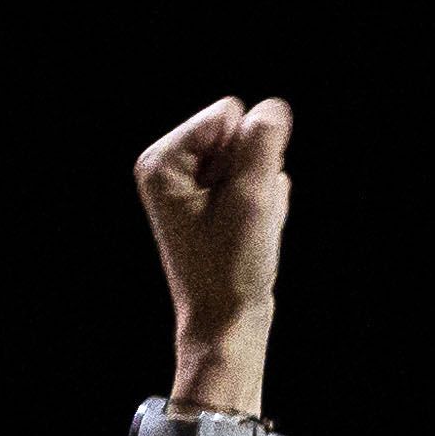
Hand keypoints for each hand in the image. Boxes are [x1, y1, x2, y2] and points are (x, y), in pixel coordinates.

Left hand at [136, 96, 294, 410]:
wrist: (227, 326)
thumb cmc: (231, 270)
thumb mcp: (251, 199)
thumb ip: (262, 143)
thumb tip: (272, 109)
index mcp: (162, 161)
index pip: (229, 114)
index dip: (247, 154)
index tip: (234, 202)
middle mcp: (170, 168)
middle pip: (239, 133)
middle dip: (254, 172)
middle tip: (241, 221)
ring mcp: (193, 186)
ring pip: (253, 159)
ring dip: (262, 191)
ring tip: (245, 231)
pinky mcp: (215, 203)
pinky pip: (257, 181)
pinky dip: (263, 205)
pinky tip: (251, 236)